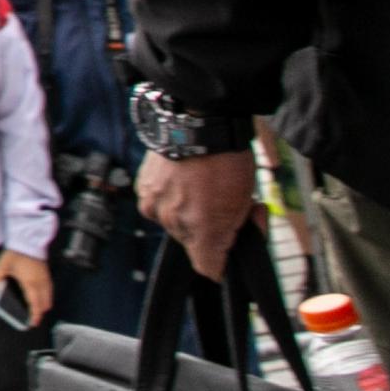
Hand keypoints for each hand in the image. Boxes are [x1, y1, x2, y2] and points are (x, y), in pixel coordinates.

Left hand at [0, 249, 54, 327]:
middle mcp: (41, 284)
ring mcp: (46, 280)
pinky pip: (50, 292)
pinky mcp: (47, 276)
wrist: (28, 242)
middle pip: (45, 305)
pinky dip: (46, 298)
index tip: (32, 323)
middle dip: (39, 313)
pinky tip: (38, 297)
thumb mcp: (2, 265)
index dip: (35, 315)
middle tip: (32, 317)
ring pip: (49, 299)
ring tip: (34, 309)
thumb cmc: (16, 253)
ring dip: (43, 306)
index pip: (35, 304)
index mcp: (30, 283)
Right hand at [140, 150, 256, 276]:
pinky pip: (156, 204)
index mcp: (203, 229)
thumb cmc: (227, 159)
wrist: (197, 122)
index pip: (207, 268)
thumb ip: (238, 228)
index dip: (219, 264)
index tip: (225, 254)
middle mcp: (174, 221)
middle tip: (221, 205)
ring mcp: (155, 204)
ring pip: (172, 222)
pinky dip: (168, 197)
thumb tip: (230, 241)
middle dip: (206, 229)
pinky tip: (182, 179)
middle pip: (190, 241)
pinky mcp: (143, 187)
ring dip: (185, 212)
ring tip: (199, 187)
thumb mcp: (246, 200)